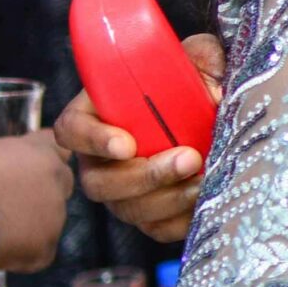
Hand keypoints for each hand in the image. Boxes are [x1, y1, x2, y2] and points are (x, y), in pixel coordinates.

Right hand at [0, 131, 72, 271]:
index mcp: (38, 150)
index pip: (56, 146)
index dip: (41, 156)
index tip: (25, 166)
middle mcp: (56, 179)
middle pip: (61, 181)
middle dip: (43, 189)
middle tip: (12, 200)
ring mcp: (56, 215)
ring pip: (51, 218)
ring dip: (33, 221)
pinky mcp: (46, 247)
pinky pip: (39, 249)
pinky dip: (23, 251)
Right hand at [55, 32, 224, 241]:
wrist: (211, 118)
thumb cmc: (188, 82)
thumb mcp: (193, 58)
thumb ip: (201, 56)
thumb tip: (215, 82)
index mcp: (95, 115)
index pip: (71, 130)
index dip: (92, 140)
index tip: (126, 144)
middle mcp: (100, 159)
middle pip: (100, 182)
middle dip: (145, 176)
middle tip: (187, 159)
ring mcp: (121, 191)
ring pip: (128, 210)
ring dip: (167, 200)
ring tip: (203, 182)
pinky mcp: (148, 215)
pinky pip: (156, 230)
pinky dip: (180, 221)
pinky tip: (205, 203)